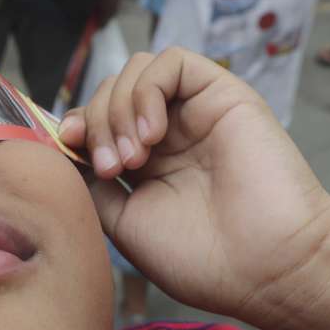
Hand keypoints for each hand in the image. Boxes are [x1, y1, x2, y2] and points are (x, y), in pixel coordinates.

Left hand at [58, 49, 329, 326]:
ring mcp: (195, 113)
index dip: (75, 126)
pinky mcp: (222, 93)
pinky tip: (153, 133)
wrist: (268, 267)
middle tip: (109, 167)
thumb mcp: (125, 223)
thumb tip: (61, 151)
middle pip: (109, 92)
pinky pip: (171, 62)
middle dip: (95, 123)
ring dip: (118, 108)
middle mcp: (170, 134)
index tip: (67, 148)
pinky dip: (147, 90)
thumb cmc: (203, 260)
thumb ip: (92, 185)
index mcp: (146, 165)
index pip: (96, 120)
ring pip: (135, 71)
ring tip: (133, 157)